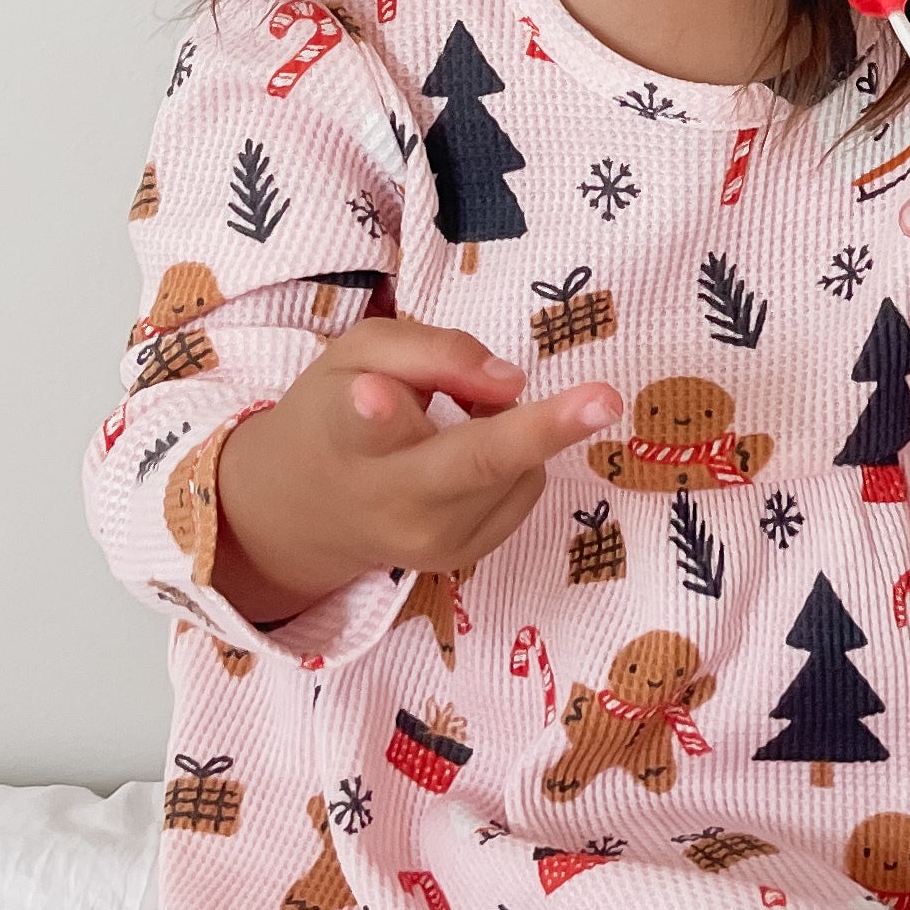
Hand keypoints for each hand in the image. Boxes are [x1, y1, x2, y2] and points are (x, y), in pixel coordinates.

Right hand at [213, 314, 618, 618]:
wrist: (303, 516)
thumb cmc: (333, 416)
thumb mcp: (357, 355)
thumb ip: (428, 351)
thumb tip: (510, 381)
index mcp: (344, 438)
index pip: (361, 427)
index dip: (375, 411)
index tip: (374, 394)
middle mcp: (389, 502)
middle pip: (470, 464)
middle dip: (540, 430)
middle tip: (606, 398)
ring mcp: (433, 541)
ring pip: (512, 466)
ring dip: (512, 424)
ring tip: (464, 411)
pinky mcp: (465, 558)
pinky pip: (522, 487)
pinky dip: (515, 457)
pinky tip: (469, 447)